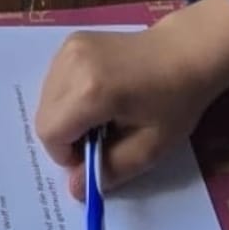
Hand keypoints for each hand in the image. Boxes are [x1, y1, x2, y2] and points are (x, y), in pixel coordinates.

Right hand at [36, 0, 228, 199]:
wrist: (184, 52)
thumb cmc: (174, 102)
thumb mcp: (150, 148)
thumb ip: (110, 170)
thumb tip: (75, 189)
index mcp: (90, 92)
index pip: (49, 132)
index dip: (66, 154)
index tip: (95, 154)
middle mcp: (71, 64)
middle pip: (44, 115)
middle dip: (66, 135)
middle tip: (101, 136)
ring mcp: (68, 48)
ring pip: (46, 97)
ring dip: (66, 114)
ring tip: (101, 113)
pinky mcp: (71, 40)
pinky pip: (55, 79)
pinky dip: (68, 95)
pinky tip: (98, 92)